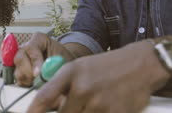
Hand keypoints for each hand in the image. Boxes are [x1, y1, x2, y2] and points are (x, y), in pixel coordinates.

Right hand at [14, 33, 74, 86]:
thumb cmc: (63, 59)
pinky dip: (27, 84)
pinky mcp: (19, 70)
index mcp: (38, 39)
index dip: (34, 61)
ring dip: (28, 80)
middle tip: (39, 80)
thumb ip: (55, 65)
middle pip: (19, 59)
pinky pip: (18, 80)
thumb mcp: (63, 59)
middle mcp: (26, 47)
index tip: (38, 73)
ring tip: (40, 82)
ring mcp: (20, 59)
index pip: (31, 47)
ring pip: (18, 71)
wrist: (62, 64)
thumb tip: (45, 75)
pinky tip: (36, 83)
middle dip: (28, 72)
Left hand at [27, 41, 170, 112]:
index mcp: (70, 73)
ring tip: (94, 101)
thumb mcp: (79, 67)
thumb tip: (50, 105)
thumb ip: (62, 86)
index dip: (33, 111)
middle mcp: (82, 88)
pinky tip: (104, 106)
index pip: (45, 96)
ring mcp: (99, 103)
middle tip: (77, 105)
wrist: (139, 65)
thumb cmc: (106, 66)